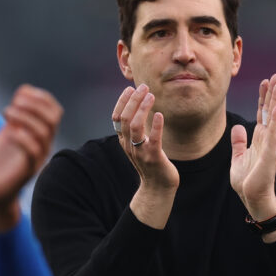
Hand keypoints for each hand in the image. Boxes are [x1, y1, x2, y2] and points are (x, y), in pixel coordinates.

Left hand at [0, 85, 62, 231]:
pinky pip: (32, 152)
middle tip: (14, 103)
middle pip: (53, 119)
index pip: (55, 111)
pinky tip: (9, 133)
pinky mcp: (27, 170)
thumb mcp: (9, 130)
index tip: (21, 93)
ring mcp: (38, 158)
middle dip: (34, 105)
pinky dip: (22, 138)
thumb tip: (24, 90)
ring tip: (7, 112)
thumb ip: (17, 113)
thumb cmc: (2, 160)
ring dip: (25, 117)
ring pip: (43, 133)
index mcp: (42, 134)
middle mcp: (45, 145)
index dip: (42, 97)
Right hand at [112, 84, 178, 228]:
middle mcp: (129, 145)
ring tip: (151, 96)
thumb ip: (134, 129)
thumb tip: (137, 106)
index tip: (130, 88)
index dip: (121, 101)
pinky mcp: (154, 158)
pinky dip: (155, 126)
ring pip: (135, 126)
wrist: (157, 188)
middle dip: (133, 100)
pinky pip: (153, 140)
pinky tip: (159, 115)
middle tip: (144, 87)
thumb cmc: (150, 163)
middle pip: (124, 118)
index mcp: (124, 141)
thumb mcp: (138, 145)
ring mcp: (140, 152)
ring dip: (142, 108)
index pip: (116, 117)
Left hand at [230, 73, 275, 222]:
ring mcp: (270, 144)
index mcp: (259, 138)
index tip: (264, 81)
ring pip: (274, 117)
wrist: (252, 198)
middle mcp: (267, 138)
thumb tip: (238, 127)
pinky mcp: (271, 153)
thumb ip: (239, 142)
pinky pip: (274, 132)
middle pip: (270, 110)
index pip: (261, 113)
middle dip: (273, 92)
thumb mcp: (238, 157)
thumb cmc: (247, 180)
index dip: (262, 97)